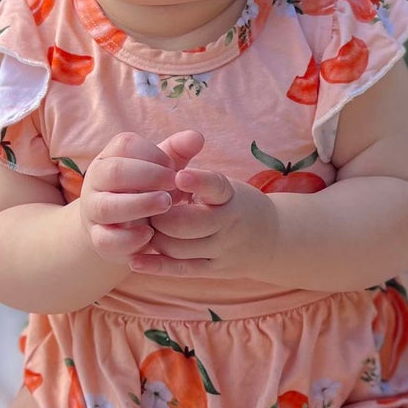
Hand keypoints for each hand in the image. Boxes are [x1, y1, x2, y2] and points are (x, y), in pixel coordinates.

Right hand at [77, 128, 205, 267]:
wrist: (120, 227)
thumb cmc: (145, 189)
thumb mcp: (160, 169)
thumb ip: (178, 152)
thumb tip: (197, 137)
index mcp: (109, 158)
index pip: (125, 145)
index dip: (153, 154)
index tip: (174, 167)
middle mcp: (95, 182)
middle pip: (113, 172)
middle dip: (147, 176)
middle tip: (174, 184)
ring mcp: (93, 211)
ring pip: (106, 207)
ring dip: (139, 205)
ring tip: (166, 204)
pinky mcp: (98, 239)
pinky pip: (105, 239)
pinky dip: (128, 238)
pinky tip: (150, 234)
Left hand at [129, 155, 276, 278]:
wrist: (271, 238)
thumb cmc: (233, 203)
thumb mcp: (224, 184)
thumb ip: (199, 169)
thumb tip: (190, 137)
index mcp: (230, 196)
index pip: (216, 187)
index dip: (199, 181)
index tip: (179, 175)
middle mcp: (229, 224)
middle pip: (188, 224)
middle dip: (160, 215)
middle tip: (146, 207)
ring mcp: (222, 250)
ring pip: (179, 248)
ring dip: (155, 237)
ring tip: (144, 227)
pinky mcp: (213, 270)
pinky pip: (181, 270)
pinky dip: (156, 266)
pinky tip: (135, 260)